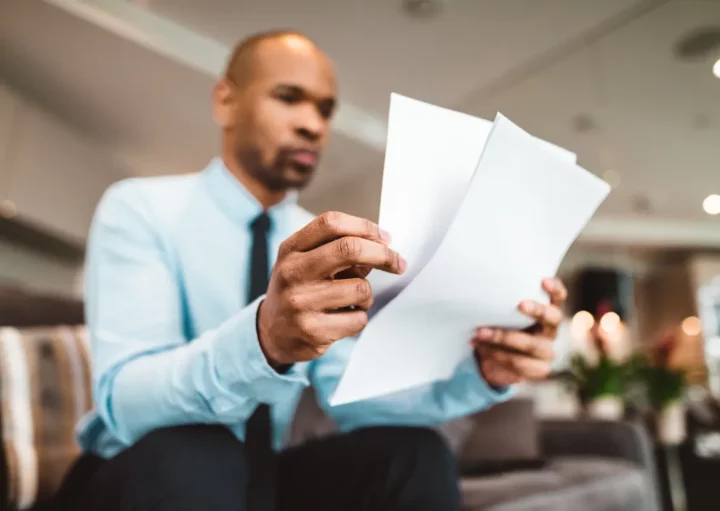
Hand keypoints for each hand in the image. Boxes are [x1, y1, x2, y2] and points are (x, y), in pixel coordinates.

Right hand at [258, 211, 405, 365]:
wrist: (271, 333)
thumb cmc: (297, 290)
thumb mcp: (305, 262)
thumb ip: (337, 250)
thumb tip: (381, 248)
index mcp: (291, 249)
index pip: (331, 223)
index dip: (365, 226)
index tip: (385, 238)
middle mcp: (292, 272)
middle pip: (349, 249)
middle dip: (383, 255)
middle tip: (398, 263)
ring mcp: (300, 302)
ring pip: (360, 289)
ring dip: (367, 295)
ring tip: (353, 301)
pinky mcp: (312, 330)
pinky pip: (358, 319)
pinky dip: (358, 318)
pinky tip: (341, 319)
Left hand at [472, 277, 566, 387]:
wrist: (494, 362)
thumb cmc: (499, 329)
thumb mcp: (502, 315)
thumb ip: (502, 304)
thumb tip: (481, 288)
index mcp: (546, 312)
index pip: (558, 297)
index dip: (555, 289)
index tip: (543, 281)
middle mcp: (551, 330)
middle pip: (552, 318)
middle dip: (537, 310)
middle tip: (520, 304)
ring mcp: (547, 351)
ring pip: (530, 343)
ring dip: (502, 337)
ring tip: (479, 332)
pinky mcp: (539, 369)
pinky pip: (518, 362)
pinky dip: (496, 353)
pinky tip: (480, 347)